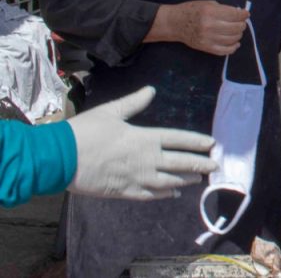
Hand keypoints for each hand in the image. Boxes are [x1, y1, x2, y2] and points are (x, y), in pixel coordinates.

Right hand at [67, 87, 216, 200]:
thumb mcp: (111, 111)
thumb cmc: (86, 132)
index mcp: (145, 138)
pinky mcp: (124, 192)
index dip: (197, 142)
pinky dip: (164, 194)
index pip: (179, 140)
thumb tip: (152, 90)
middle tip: (215, 166)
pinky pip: (150, 195)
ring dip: (185, 180)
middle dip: (199, 165)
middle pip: (180, 163)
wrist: (60, 158)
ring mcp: (136, 178)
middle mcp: (146, 160)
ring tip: (198, 180)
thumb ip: (134, 102)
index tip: (212, 145)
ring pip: (169, 181)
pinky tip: (173, 193)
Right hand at [152, 0, 248, 54]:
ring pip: (232, 39)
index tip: (246, 14)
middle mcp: (210, 26)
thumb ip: (223, 9)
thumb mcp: (208, 4)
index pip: (234, 15)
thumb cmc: (191, 10)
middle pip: (236, 28)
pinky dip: (233, 48)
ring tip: (237, 31)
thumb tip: (239, 14)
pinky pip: (224, 51)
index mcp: (210, 12)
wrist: (175, 23)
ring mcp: (208, 39)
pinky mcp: (206, 48)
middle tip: (241, 22)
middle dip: (242, 24)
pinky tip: (235, 43)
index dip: (243, 14)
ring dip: (238, 35)